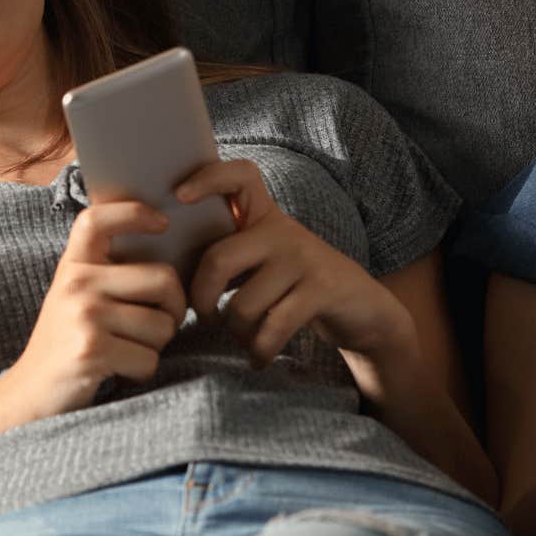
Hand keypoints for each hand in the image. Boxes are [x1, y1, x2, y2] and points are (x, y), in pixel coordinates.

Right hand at [0, 200, 188, 420]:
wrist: (27, 398)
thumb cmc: (66, 347)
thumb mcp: (77, 300)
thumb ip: (108, 276)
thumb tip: (169, 265)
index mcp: (73, 266)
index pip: (98, 219)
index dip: (135, 213)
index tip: (162, 223)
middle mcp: (76, 283)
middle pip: (164, 280)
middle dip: (174, 311)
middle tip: (157, 327)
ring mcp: (83, 314)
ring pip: (163, 325)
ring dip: (155, 347)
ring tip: (125, 352)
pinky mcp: (92, 349)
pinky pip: (150, 358)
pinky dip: (142, 372)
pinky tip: (116, 372)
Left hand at [177, 160, 413, 388]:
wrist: (363, 310)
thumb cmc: (297, 288)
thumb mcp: (266, 261)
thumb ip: (230, 255)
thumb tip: (172, 273)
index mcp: (266, 218)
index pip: (240, 176)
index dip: (207, 177)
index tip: (179, 196)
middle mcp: (284, 231)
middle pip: (219, 259)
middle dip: (202, 300)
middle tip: (207, 317)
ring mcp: (305, 258)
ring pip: (243, 304)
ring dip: (237, 334)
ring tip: (244, 340)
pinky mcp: (322, 289)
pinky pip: (272, 327)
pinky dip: (260, 351)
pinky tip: (259, 358)